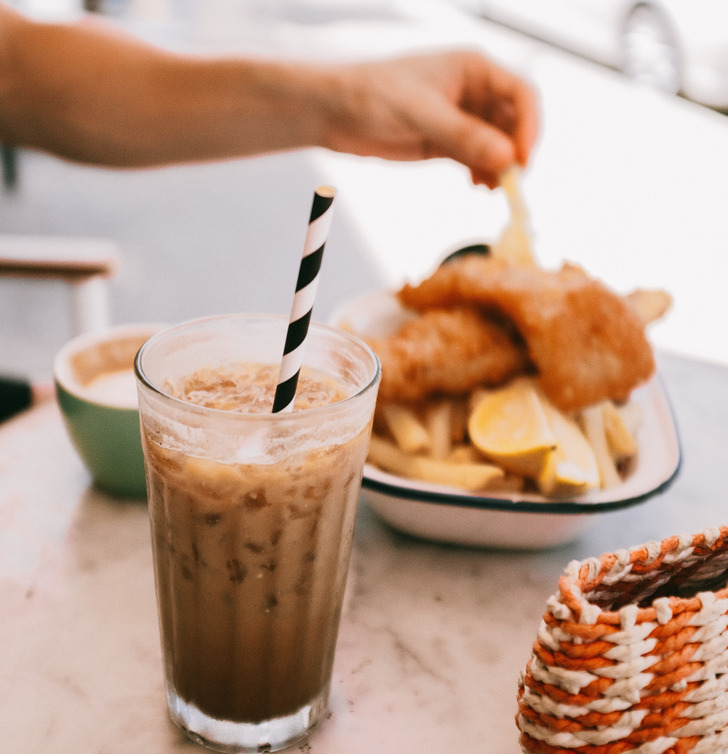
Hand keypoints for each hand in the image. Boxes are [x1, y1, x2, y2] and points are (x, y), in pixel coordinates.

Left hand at [321, 51, 538, 187]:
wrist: (335, 112)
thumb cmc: (373, 96)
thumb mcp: (421, 113)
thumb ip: (463, 135)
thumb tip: (506, 156)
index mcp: (473, 68)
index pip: (520, 94)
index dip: (529, 127)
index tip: (522, 159)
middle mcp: (472, 91)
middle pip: (513, 123)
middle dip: (514, 153)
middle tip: (509, 182)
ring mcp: (460, 118)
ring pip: (495, 145)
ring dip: (499, 167)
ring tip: (490, 188)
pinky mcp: (445, 141)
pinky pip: (475, 158)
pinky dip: (481, 172)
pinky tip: (477, 185)